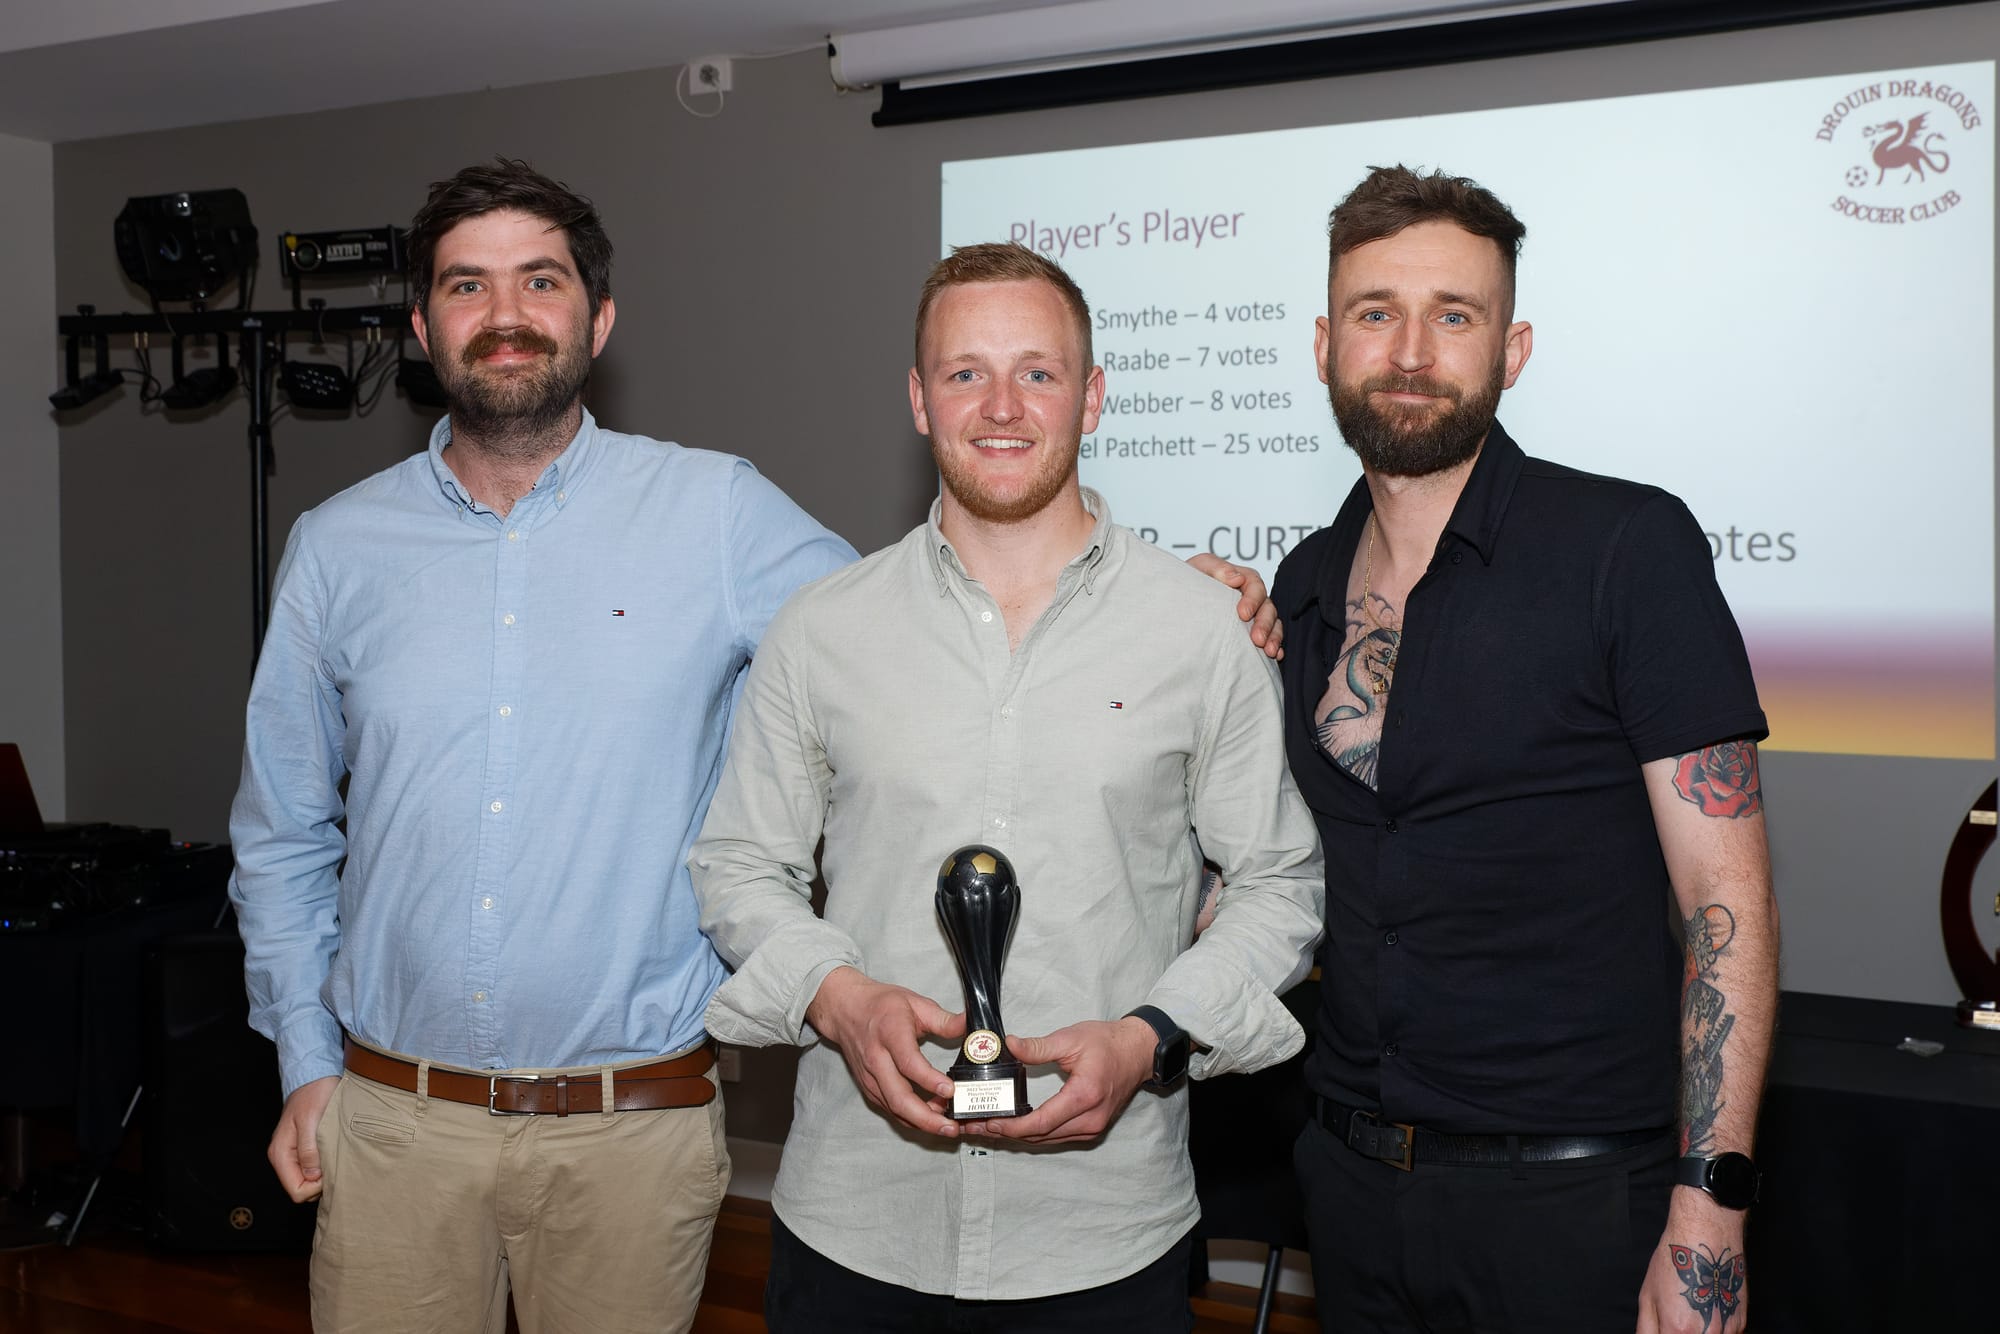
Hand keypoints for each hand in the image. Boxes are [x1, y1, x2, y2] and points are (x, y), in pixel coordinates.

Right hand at [268, 1075, 338, 1202]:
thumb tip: (313, 1176)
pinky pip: (311, 1169)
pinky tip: (332, 1154)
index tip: (329, 1170)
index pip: (295, 1191)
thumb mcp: (311, 1121)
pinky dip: (323, 1167)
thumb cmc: (313, 1094)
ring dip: (322, 1175)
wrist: (315, 1076)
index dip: (315, 1187)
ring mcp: (291, 1154)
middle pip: (301, 1189)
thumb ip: (309, 1150)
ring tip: (334, 1156)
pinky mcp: (301, 1149)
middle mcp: (283, 1157)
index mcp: (281, 1153)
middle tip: (334, 1163)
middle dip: (319, 1183)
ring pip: (307, 1181)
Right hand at [806, 966, 964, 1136]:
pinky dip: (910, 1119)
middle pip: (899, 1097)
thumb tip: (971, 1025)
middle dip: (926, 1118)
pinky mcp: (868, 1088)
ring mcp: (870, 1077)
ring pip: (894, 1109)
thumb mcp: (915, 1003)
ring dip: (920, 1122)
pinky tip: (929, 1119)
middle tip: (950, 1126)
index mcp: (890, 1033)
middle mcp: (877, 1059)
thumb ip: (944, 1020)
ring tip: (946, 1125)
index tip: (950, 1090)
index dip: (929, 1080)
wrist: (845, 1010)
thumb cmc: (880, 1005)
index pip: (909, 1063)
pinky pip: (890, 1109)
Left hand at [970, 1016, 1155, 1144]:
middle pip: (1040, 1137)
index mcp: (1084, 1097)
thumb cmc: (1108, 1043)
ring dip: (1018, 1137)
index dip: (1011, 1127)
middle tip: (976, 1127)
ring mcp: (1093, 1128)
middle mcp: (1089, 1119)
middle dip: (1006, 1134)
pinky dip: (1035, 1134)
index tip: (988, 1123)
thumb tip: (1009, 1046)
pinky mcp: (1092, 1128)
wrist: (1138, 1051)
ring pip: (1048, 1141)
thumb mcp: (1071, 1038)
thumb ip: (1038, 1047)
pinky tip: (1016, 1127)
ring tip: (989, 1128)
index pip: (1040, 1123)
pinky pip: (1058, 1137)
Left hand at [1186, 553, 1283, 659]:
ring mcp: (1254, 614)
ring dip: (1273, 637)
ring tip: (1269, 651)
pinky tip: (1275, 656)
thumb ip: (1217, 568)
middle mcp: (1252, 597)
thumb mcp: (1200, 567)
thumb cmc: (1191, 579)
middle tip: (1257, 640)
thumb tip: (1236, 578)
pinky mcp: (1252, 630)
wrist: (1180, 598)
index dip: (1253, 599)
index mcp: (1242, 579)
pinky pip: (1270, 637)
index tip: (1243, 614)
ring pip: (1273, 623)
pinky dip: (1275, 645)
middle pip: (1267, 607)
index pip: (1255, 585)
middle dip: (1265, 624)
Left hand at [1636, 1190, 1748, 1332]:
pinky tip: (1707, 1310)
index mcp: (1678, 1330)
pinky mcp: (1740, 1324)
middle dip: (1681, 1333)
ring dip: (1698, 1332)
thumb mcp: (1648, 1296)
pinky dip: (1714, 1329)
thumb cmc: (1676, 1261)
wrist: (1706, 1236)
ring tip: (1691, 1311)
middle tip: (1676, 1317)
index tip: (1665, 1329)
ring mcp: (1727, 1330)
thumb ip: (1646, 1328)